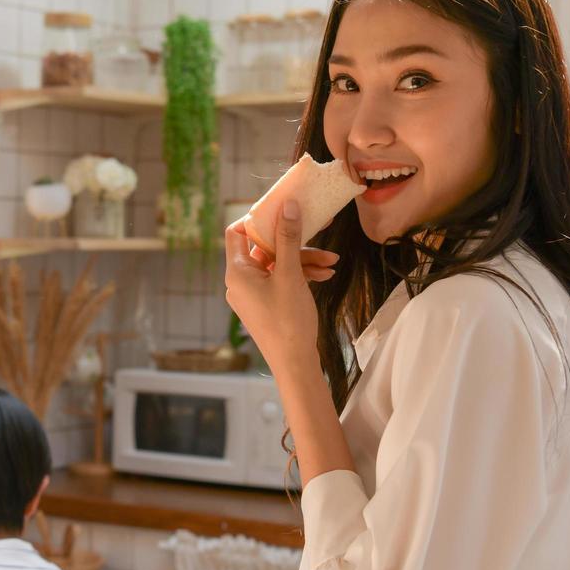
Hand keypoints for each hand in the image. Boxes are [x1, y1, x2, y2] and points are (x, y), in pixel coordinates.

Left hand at [224, 199, 329, 373]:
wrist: (295, 364)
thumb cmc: (288, 320)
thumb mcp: (290, 274)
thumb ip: (288, 238)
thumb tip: (287, 205)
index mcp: (237, 272)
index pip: (237, 232)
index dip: (258, 218)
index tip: (283, 212)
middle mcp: (240, 281)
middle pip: (264, 247)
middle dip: (295, 242)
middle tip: (321, 232)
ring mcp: (253, 293)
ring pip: (278, 264)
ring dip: (305, 260)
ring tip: (332, 262)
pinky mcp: (266, 303)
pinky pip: (282, 279)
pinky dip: (301, 275)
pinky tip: (326, 275)